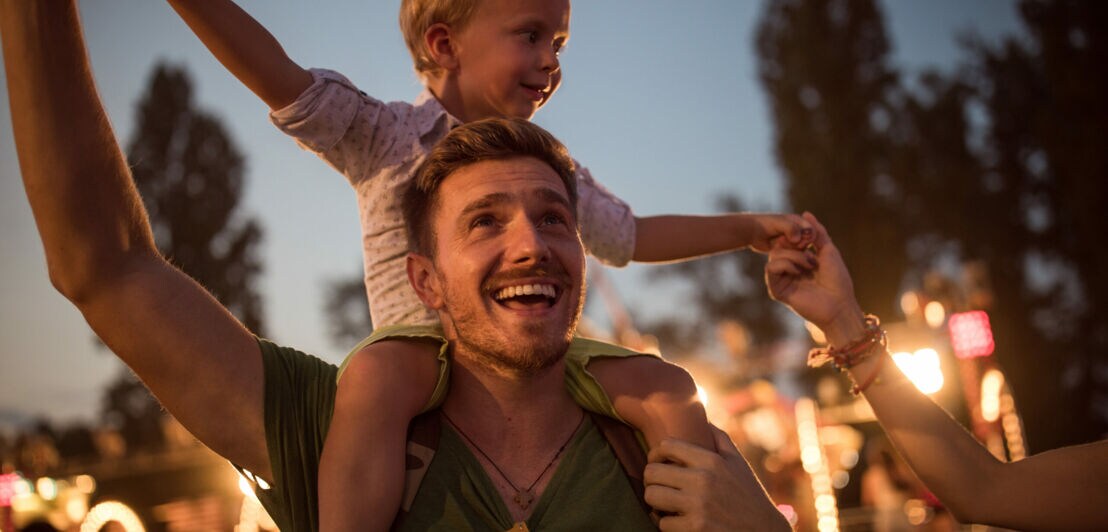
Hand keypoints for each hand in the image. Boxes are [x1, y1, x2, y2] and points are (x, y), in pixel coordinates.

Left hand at [644, 427, 790, 530]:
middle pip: (652, 472)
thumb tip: (703, 420)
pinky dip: (666, 524)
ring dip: (655, 502)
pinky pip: (662, 523)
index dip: (656, 454)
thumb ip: (720, 439)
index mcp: (712, 461)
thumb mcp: (739, 463)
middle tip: (658, 485)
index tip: (657, 462)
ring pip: (652, 497)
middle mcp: (703, 480)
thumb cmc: (749, 496)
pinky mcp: (695, 529)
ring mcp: (698, 506)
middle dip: (652, 480)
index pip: (667, 446)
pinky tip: (675, 521)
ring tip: (663, 503)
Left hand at [745, 213, 813, 253]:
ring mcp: (794, 241)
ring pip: (801, 250)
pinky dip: (788, 254)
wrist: (753, 231)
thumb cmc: (765, 224)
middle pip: (808, 242)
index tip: (796, 241)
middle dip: (799, 245)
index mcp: (800, 221)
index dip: (807, 238)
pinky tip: (778, 250)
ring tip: (779, 244)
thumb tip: (798, 239)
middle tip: (785, 243)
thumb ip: (790, 228)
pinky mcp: (788, 249)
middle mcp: (799, 231)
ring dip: (793, 250)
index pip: (812, 231)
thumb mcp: (779, 223)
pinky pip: (793, 254)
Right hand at [764, 213, 859, 332]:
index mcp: (798, 261)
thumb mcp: (828, 250)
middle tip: (810, 252)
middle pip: (778, 245)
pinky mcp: (777, 290)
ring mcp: (782, 279)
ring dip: (794, 255)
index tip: (809, 239)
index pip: (786, 240)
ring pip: (774, 254)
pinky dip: (786, 264)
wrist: (839, 304)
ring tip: (809, 265)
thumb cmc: (837, 280)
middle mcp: (788, 269)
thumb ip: (817, 232)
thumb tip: (805, 213)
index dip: (795, 235)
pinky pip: (771, 267)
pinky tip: (799, 272)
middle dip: (795, 244)